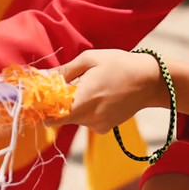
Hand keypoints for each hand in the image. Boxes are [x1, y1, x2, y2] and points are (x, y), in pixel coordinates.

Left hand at [47, 49, 164, 133]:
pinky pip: (87, 120)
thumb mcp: (89, 60)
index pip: (49, 116)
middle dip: (58, 103)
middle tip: (67, 84)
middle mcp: (88, 119)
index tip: (38, 98)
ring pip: (73, 117)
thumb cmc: (119, 65)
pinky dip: (87, 110)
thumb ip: (63, 71)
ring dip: (74, 104)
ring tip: (90, 86)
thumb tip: (40, 77)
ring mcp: (97, 126)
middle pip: (60, 117)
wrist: (151, 81)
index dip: (41, 108)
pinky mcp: (105, 129)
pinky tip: (100, 96)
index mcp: (81, 102)